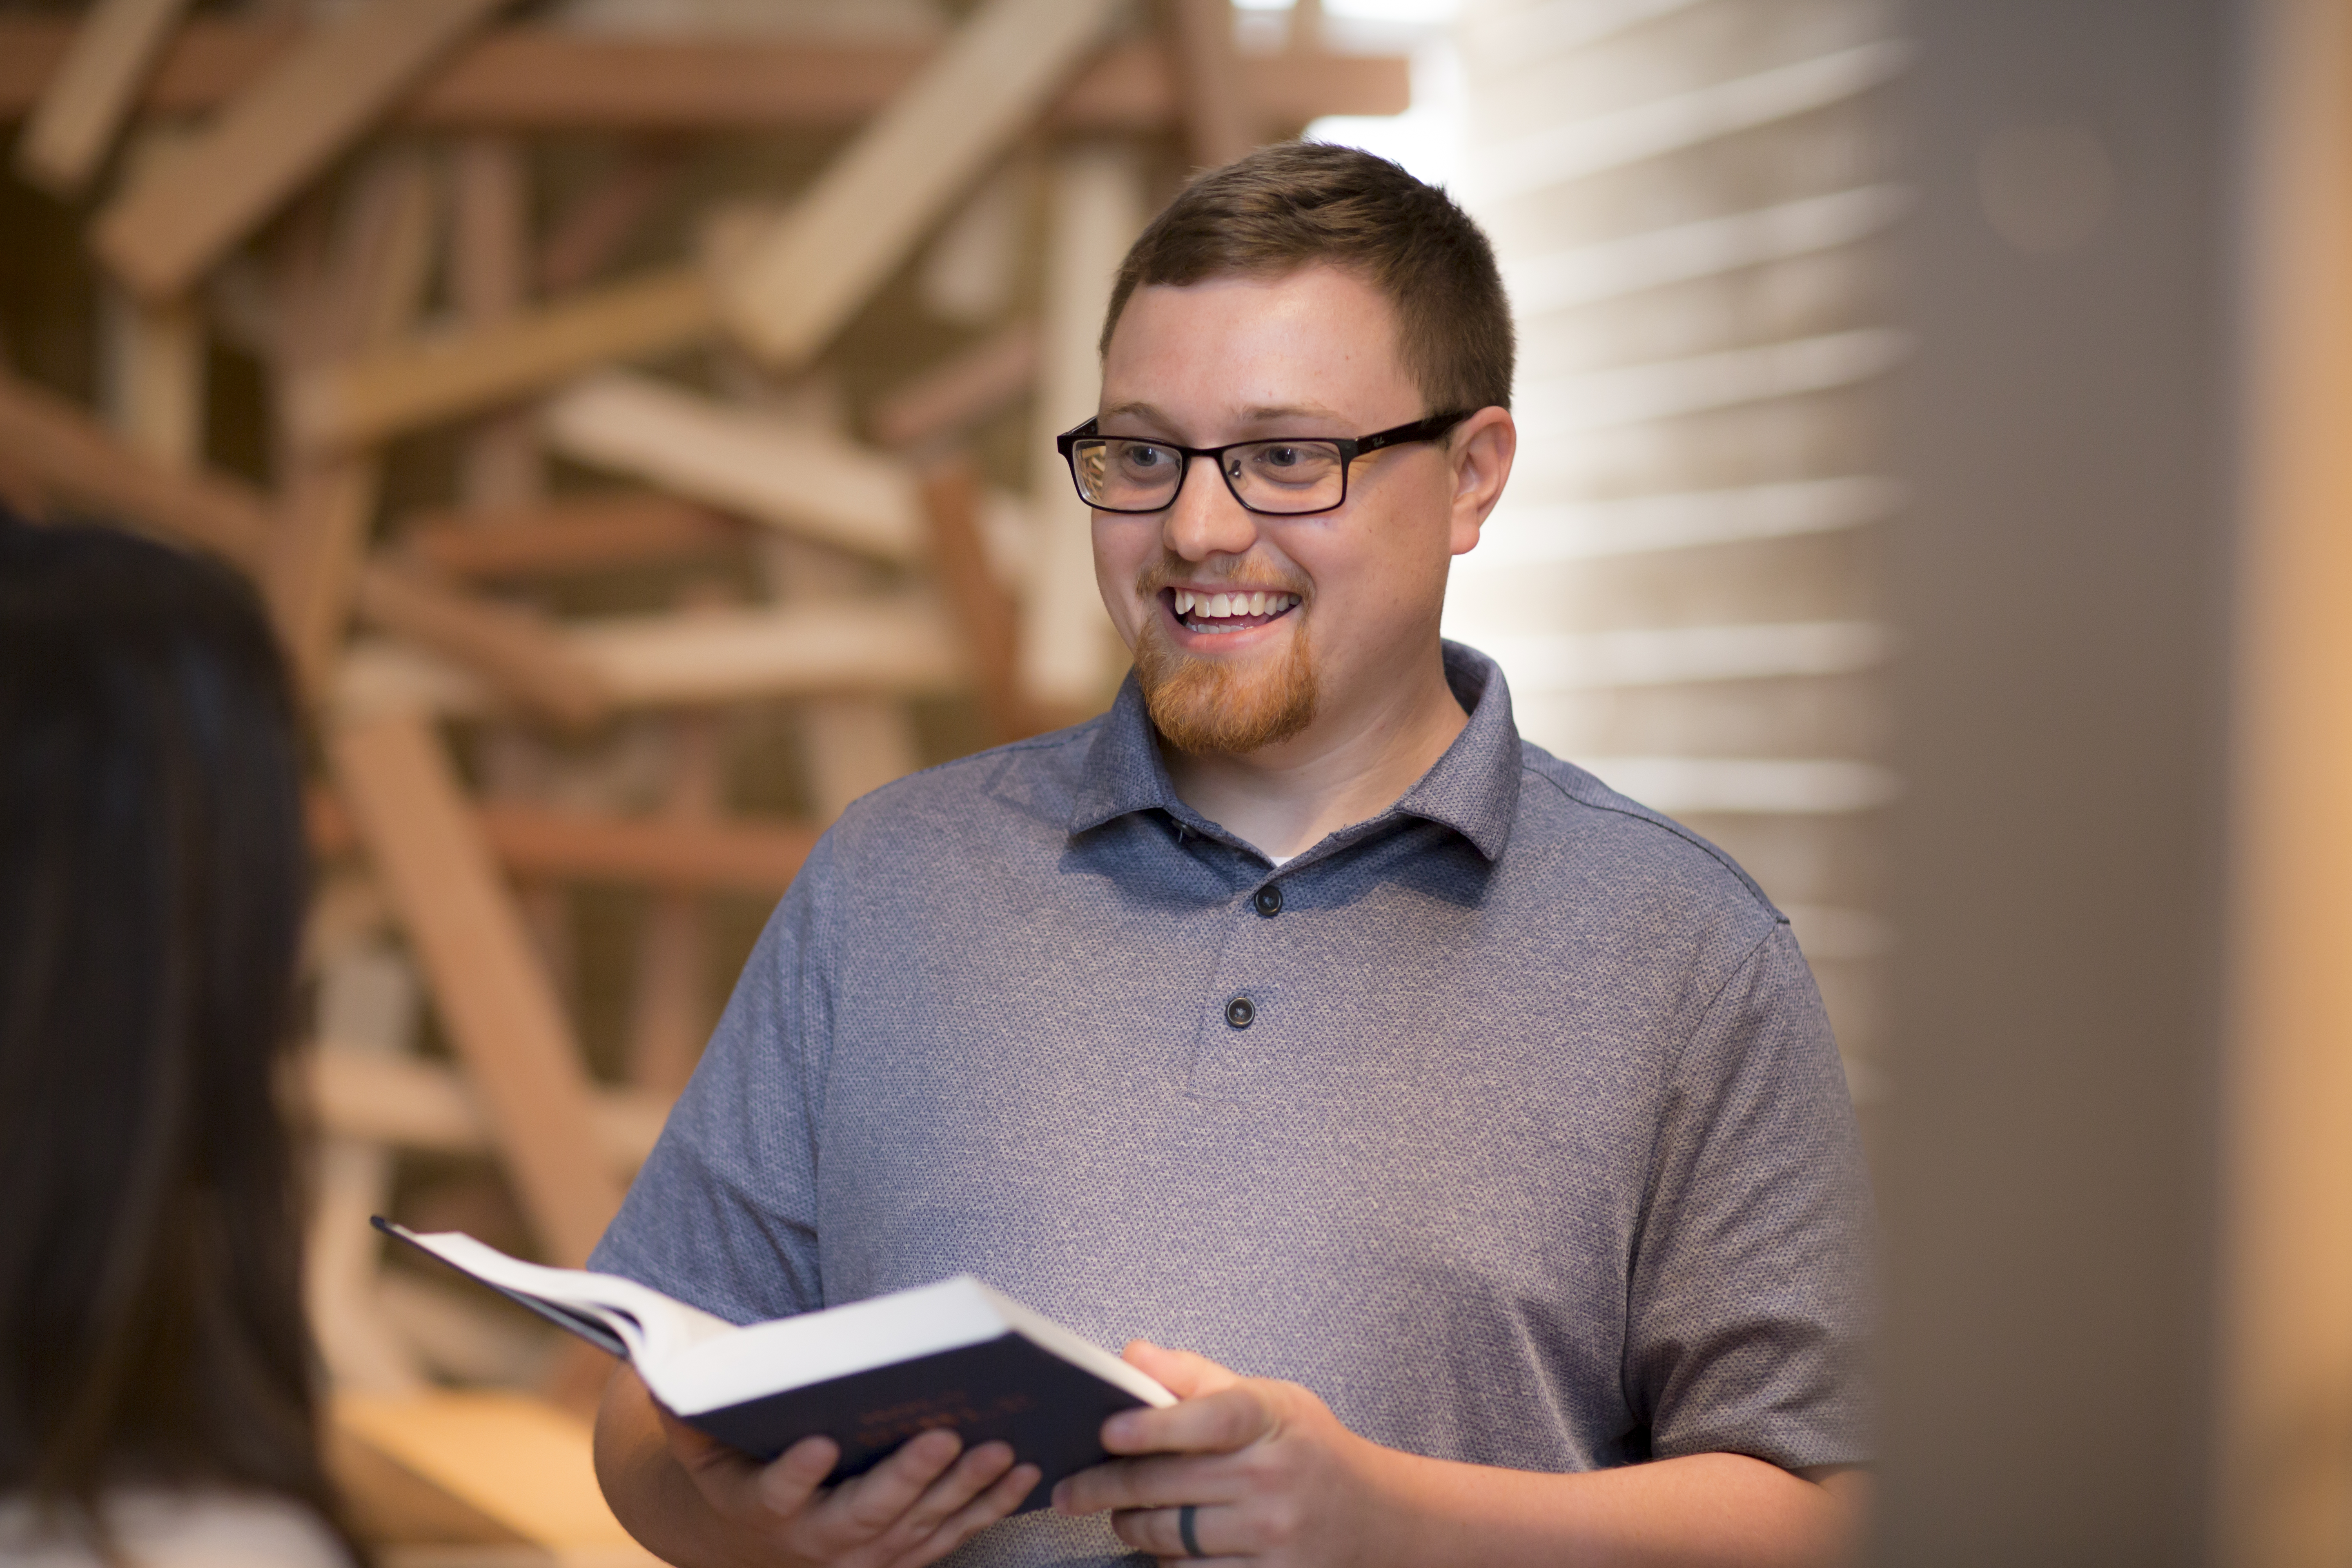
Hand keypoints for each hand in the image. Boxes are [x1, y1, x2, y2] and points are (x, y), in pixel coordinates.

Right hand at [656, 1404, 1041, 1567]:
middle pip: (866, 1514)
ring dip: (964, 1490)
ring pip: (920, 1527)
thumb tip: (659, 1370)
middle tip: (946, 1432)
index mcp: (763, 1508)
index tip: (818, 1442)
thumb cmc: (735, 1465)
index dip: (796, 1473)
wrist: (755, 1538)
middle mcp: (818, 1543)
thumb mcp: (701, 1443)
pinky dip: (990, 1506)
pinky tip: (1026, 1470)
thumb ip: (687, 1410)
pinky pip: (953, 1535)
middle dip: (909, 1476)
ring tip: (1004, 1446)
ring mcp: (868, 1557)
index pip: (777, 1493)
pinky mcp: (906, 1556)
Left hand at [1051, 1341, 1402, 1566]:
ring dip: (1131, 1526)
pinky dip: (1167, 1560)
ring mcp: (1274, 1534)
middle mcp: (1275, 1476)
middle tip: (1071, 1488)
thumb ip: (1194, 1376)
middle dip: (1106, 1487)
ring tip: (1118, 1513)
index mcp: (1272, 1417)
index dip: (1152, 1425)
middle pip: (1168, 1484)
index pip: (1207, 1417)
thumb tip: (1128, 1355)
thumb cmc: (1306, 1446)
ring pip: (1171, 1535)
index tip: (1106, 1432)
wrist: (1377, 1516)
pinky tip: (1161, 1545)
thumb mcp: (1267, 1398)